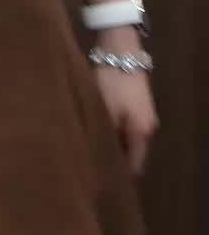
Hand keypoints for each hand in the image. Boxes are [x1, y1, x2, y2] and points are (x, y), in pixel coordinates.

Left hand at [92, 56, 158, 175]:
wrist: (120, 49)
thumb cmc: (112, 83)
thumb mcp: (104, 112)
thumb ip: (102, 137)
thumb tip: (95, 159)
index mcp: (142, 134)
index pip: (133, 167)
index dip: (117, 177)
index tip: (98, 184)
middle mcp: (147, 128)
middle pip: (130, 153)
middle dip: (112, 162)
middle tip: (89, 170)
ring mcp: (142, 115)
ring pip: (126, 140)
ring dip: (110, 145)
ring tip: (88, 154)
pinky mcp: (134, 105)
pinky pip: (123, 127)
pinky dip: (111, 132)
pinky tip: (94, 133)